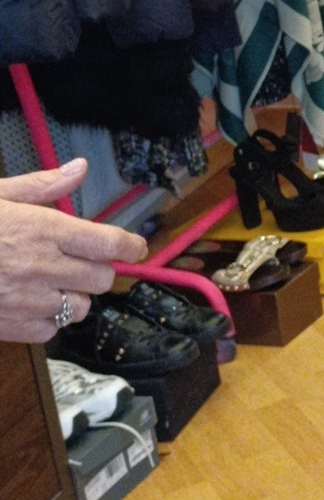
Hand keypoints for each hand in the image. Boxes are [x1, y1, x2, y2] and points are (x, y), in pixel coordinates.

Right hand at [0, 161, 146, 344]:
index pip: (109, 243)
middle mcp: (40, 266)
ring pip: (78, 308)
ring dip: (72, 298)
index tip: (134, 247)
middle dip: (96, 270)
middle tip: (77, 262)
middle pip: (101, 279)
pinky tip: (28, 305)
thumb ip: (41, 186)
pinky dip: (45, 321)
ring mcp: (25, 300)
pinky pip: (49, 331)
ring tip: (49, 284)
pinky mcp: (8, 326)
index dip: (130, 246)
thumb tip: (79, 168)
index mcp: (42, 229)